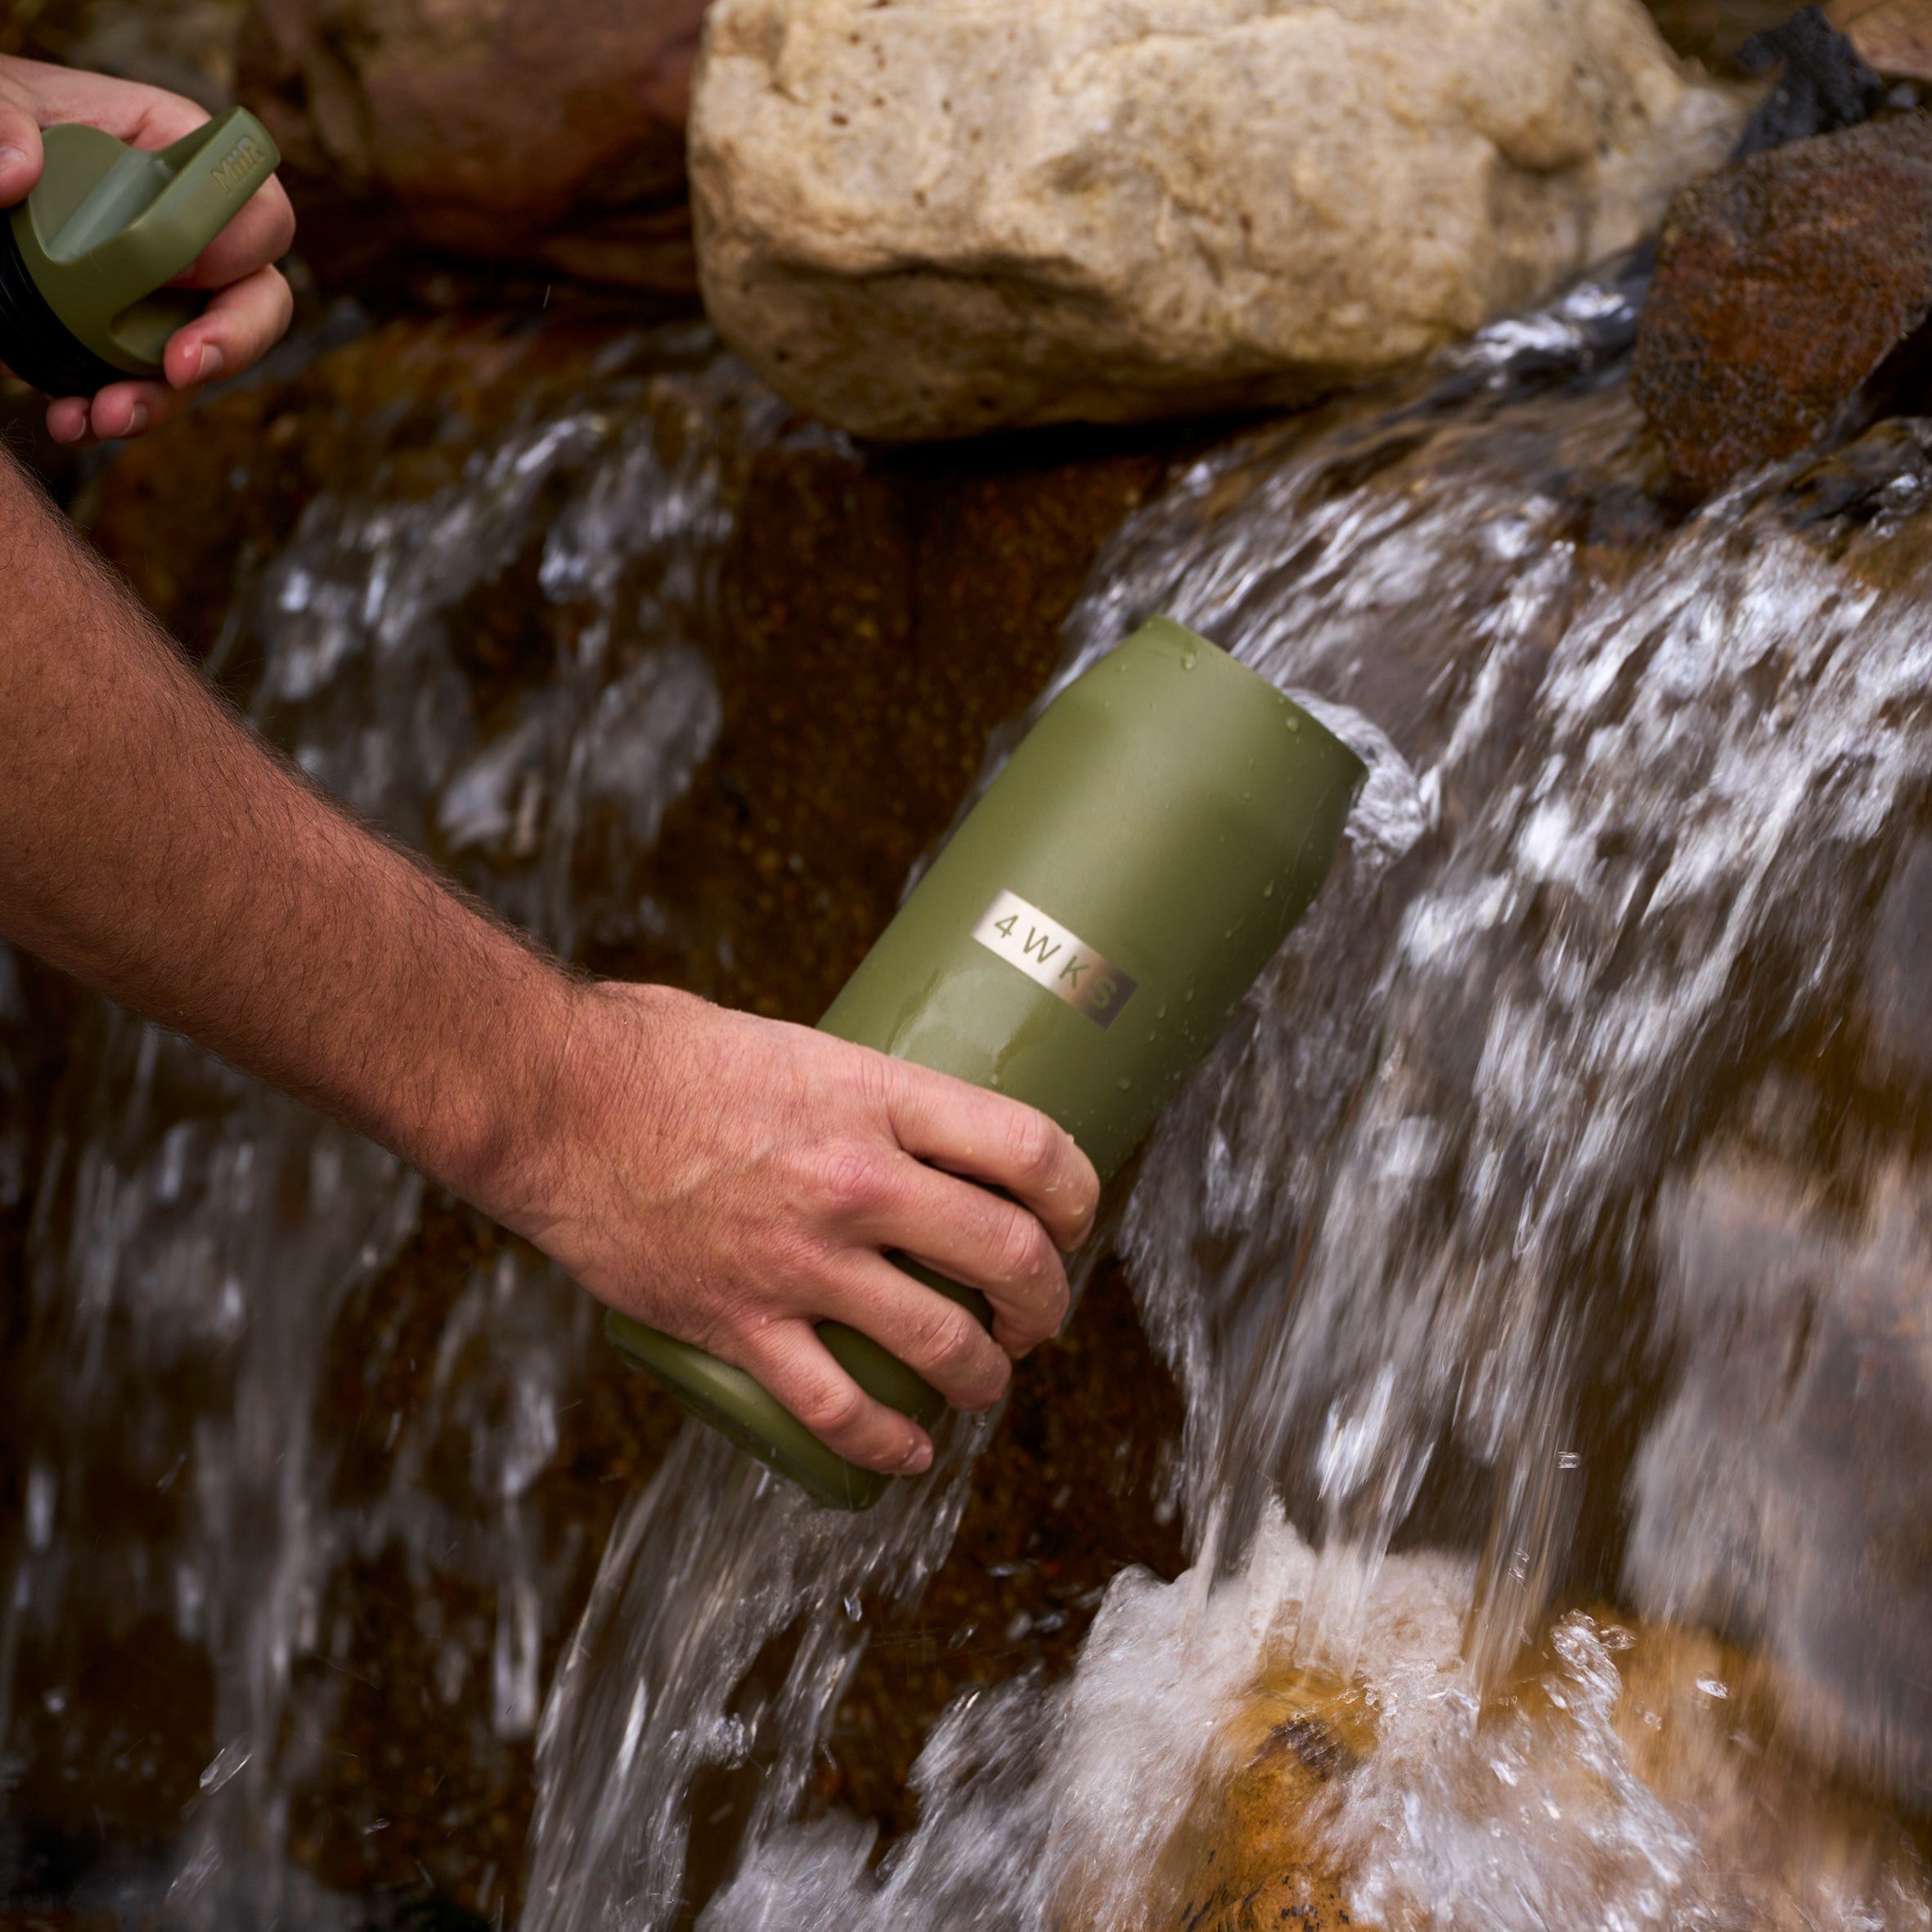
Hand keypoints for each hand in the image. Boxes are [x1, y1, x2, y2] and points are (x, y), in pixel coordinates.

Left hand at [0, 55, 294, 444]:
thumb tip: (16, 170)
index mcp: (177, 155)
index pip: (255, 205)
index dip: (237, 245)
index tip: (178, 270)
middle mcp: (188, 233)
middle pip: (257, 297)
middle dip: (230, 342)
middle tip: (182, 367)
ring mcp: (164, 293)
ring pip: (206, 358)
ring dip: (163, 398)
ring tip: (106, 415)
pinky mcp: (128, 338)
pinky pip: (147, 387)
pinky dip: (117, 412)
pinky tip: (70, 418)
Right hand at [497, 982, 1100, 1475]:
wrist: (547, 1100)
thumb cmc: (656, 1052)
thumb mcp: (788, 1043)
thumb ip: (855, 1090)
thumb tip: (904, 1120)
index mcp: (876, 1096)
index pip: (1029, 1148)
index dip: (1080, 1193)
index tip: (1075, 1217)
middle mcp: (855, 1180)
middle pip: (1007, 1255)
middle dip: (1046, 1300)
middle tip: (1038, 1314)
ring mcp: (799, 1260)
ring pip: (941, 1346)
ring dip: (986, 1378)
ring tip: (984, 1383)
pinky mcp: (739, 1323)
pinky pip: (838, 1410)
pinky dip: (887, 1446)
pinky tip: (908, 1453)